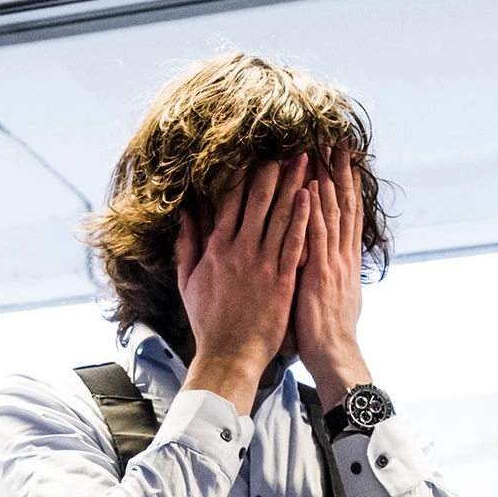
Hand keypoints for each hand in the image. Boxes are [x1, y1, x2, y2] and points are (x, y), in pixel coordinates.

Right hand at [175, 158, 306, 411]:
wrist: (230, 355)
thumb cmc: (209, 321)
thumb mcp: (189, 281)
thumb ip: (187, 244)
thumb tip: (186, 212)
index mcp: (217, 248)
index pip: (231, 201)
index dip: (243, 172)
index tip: (254, 149)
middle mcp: (240, 251)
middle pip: (258, 200)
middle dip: (273, 168)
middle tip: (286, 141)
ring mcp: (263, 264)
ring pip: (280, 215)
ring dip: (293, 184)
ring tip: (305, 158)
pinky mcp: (282, 280)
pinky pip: (294, 242)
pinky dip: (302, 217)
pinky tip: (311, 196)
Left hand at [290, 162, 369, 399]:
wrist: (334, 356)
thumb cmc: (326, 333)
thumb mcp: (332, 296)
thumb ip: (327, 272)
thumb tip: (324, 259)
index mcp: (343, 259)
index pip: (346, 213)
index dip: (345, 184)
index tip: (342, 157)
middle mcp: (341, 255)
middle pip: (343, 204)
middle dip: (340, 170)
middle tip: (336, 139)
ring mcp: (332, 262)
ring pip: (332, 212)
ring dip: (329, 178)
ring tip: (325, 149)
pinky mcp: (319, 273)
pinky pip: (316, 236)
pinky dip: (314, 210)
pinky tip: (312, 187)